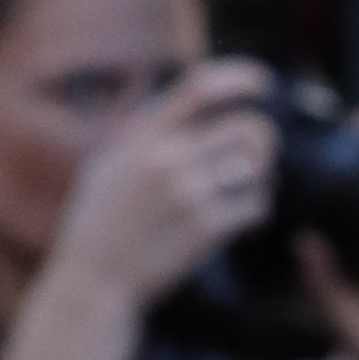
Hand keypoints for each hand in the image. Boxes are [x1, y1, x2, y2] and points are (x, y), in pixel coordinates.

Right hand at [9, 62, 280, 353]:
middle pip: (249, 127)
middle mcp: (168, 159)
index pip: (201, 87)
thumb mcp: (106, 166)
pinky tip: (239, 217)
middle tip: (257, 154)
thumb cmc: (97, 223)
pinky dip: (255, 210)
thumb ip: (141, 134)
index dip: (241, 77)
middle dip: (264, 139)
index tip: (263, 81)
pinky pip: (257, 205)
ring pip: (259, 166)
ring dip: (261, 175)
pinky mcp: (207, 229)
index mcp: (143, 137)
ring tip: (244, 187)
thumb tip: (180, 104)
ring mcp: (190, 194)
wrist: (94, 282)